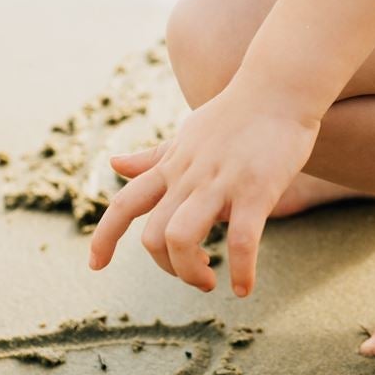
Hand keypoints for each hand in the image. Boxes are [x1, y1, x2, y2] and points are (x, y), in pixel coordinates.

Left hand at [87, 92, 320, 295]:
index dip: (104, 237)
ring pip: (181, 238)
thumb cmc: (235, 113)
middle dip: (168, 267)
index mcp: (172, 167)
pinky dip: (240, 272)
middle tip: (197, 272)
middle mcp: (189, 177)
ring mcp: (221, 183)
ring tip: (212, 281)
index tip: (95, 265)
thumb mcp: (186, 135)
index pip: (124, 204)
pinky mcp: (256, 190)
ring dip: (190, 273)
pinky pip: (241, 241)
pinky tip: (244, 288)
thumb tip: (114, 163)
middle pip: (153, 236)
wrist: (279, 87)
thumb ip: (153, 157)